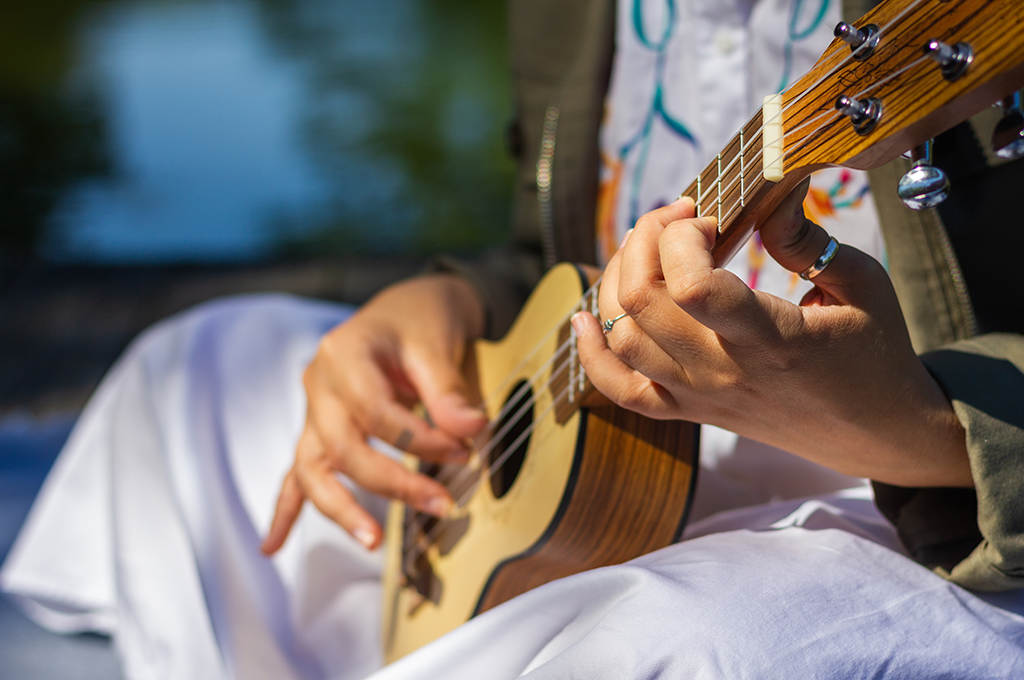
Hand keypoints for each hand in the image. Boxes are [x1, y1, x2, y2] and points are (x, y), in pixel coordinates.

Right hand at [261, 274, 487, 553]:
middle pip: (342, 448)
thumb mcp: (437, 343)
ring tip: (372, 540)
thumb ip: (448, 390)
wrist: (409, 307)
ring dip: (340, 509)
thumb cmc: (420, 318)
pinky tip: (271, 546)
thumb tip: (471, 431)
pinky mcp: (318, 430)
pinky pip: (296, 473)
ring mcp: (314, 410)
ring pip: (312, 468)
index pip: (377, 414)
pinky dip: (285, 511)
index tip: (464, 450)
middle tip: (440, 504)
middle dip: (391, 483)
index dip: (421, 440)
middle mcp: (319, 384)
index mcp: (343, 354)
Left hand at [572, 182, 971, 487]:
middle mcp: (724, 371)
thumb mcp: (864, 284)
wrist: (876, 435)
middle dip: (644, 240)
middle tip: (676, 217)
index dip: (681, 236)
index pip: (691, 286)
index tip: (707, 215)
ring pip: (620, 337)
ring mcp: (699, 396)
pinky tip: (583, 318)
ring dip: (616, 280)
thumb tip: (768, 193)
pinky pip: (620, 390)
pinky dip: (591, 354)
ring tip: (647, 251)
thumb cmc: (875, 354)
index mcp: (772, 338)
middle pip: (640, 301)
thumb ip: (809, 238)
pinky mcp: (689, 412)